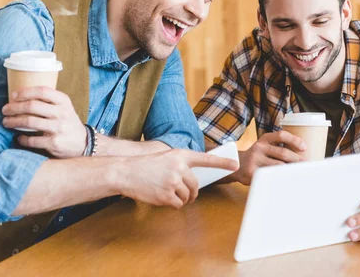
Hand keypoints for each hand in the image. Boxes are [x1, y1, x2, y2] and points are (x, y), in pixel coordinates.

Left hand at [2, 86, 86, 157]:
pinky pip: (31, 139)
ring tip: (6, 122)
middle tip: (5, 110)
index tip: (13, 95)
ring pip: (29, 122)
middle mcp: (62, 113)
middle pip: (32, 106)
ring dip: (13, 121)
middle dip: (14, 107)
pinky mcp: (54, 143)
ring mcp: (58, 128)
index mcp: (64, 101)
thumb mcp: (64, 107)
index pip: (42, 91)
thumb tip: (21, 96)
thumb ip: (49, 101)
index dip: (25, 92)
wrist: (83, 142)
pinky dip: (21, 138)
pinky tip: (19, 137)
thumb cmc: (68, 122)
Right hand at [119, 149, 238, 208]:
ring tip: (168, 193)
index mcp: (180, 155)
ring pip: (187, 196)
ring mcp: (173, 181)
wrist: (125, 172)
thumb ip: (180, 165)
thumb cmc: (144, 166)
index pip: (205, 159)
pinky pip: (178, 204)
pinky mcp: (166, 195)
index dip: (222, 163)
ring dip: (181, 199)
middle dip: (192, 193)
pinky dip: (173, 205)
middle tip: (187, 196)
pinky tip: (162, 198)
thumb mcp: (165, 158)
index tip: (235, 164)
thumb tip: (192, 181)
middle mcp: (179, 167)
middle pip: (195, 185)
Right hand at [231, 131, 305, 184]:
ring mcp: (254, 159)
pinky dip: (281, 178)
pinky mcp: (252, 172)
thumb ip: (279, 148)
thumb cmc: (257, 157)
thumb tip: (303, 156)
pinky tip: (288, 180)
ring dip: (292, 170)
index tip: (305, 148)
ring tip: (301, 173)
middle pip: (283, 152)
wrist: (236, 166)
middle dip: (298, 160)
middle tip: (307, 166)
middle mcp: (259, 147)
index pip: (281, 135)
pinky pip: (270, 176)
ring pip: (278, 165)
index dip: (294, 140)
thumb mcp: (265, 146)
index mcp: (264, 139)